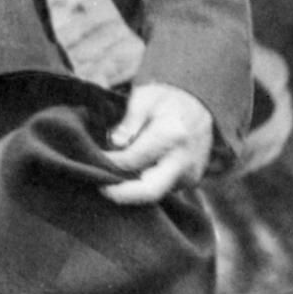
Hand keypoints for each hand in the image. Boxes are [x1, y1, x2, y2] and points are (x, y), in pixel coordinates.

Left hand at [101, 82, 213, 204]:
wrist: (200, 106)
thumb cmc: (165, 100)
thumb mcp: (144, 98)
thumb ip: (129, 122)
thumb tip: (114, 144)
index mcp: (172, 135)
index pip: (133, 160)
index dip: (109, 162)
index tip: (92, 159)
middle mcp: (184, 160)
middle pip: (149, 191)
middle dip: (121, 194)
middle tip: (100, 188)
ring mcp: (189, 174)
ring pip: (154, 193)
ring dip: (131, 189)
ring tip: (110, 177)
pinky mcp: (189, 181)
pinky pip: (163, 189)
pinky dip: (143, 184)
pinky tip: (129, 174)